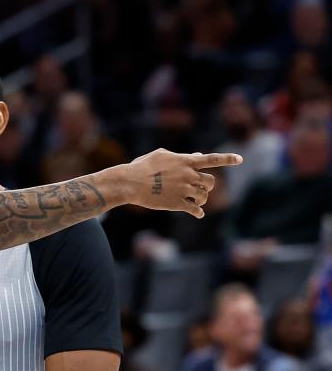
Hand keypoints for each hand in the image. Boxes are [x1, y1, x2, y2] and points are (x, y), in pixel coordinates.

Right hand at [120, 149, 241, 217]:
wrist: (130, 183)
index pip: (212, 159)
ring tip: (195, 200)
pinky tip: (198, 214)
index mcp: (186, 161)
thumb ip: (181, 156)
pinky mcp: (177, 204)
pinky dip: (198, 212)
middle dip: (207, 186)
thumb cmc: (142, 167)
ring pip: (204, 196)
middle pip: (210, 182)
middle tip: (200, 189)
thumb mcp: (161, 155)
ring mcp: (184, 190)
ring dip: (201, 199)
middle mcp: (188, 175)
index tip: (240, 159)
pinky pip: (195, 210)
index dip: (228, 159)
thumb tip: (196, 156)